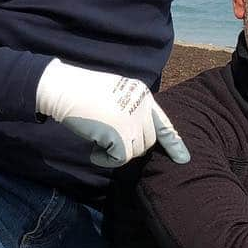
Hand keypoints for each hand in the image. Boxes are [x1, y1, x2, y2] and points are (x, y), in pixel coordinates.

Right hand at [36, 59, 189, 167]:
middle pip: (148, 142)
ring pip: (135, 152)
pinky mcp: (120, 134)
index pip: (164, 123)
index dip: (174, 143)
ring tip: (98, 142)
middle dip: (130, 147)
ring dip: (116, 153)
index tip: (184, 158)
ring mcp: (133, 121)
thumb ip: (131, 109)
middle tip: (108, 141)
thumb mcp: (116, 93)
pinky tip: (93, 151)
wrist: (63, 88)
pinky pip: (120, 159)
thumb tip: (135, 134)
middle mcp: (143, 107)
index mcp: (143, 95)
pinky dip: (106, 160)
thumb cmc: (82, 90)